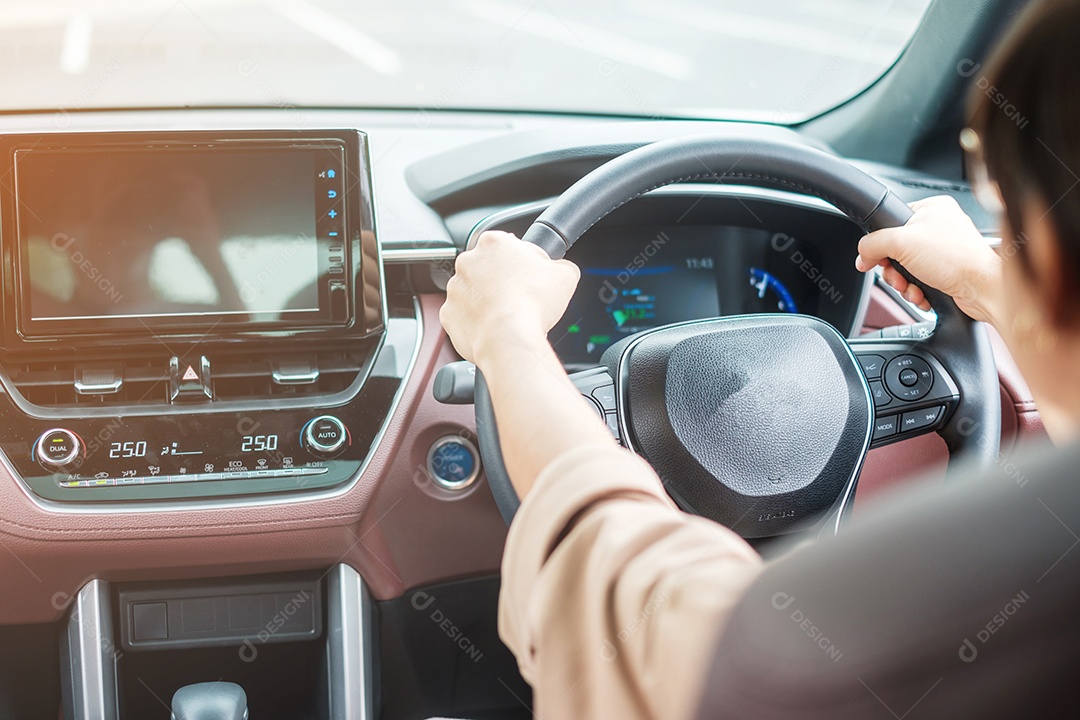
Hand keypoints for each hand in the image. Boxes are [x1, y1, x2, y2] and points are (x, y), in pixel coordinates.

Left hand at [440, 231, 580, 364]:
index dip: (524, 261)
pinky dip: (476, 322)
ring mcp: (455, 289)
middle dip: (502, 281)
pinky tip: (493, 328)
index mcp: (494, 243)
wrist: (509, 337)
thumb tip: (559, 269)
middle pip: (488, 268)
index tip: (532, 275)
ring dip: (487, 301)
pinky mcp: (449, 314)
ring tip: (507, 316)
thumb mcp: (565, 274)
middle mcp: (468, 262)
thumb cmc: (533, 303)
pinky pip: (464, 317)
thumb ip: (560, 264)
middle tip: (521, 297)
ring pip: (473, 292)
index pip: (510, 244)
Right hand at [855, 196, 1002, 323]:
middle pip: (896, 250)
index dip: (882, 243)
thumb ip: (872, 244)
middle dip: (893, 270)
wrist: (983, 289)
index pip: (892, 222)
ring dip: (904, 283)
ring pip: (906, 269)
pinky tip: (923, 294)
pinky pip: (919, 281)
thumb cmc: (956, 259)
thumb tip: (862, 256)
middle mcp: (939, 228)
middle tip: (899, 275)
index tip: (880, 257)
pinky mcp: (947, 272)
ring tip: (913, 288)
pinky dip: (917, 291)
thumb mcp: (901, 242)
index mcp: (932, 209)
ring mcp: (944, 251)